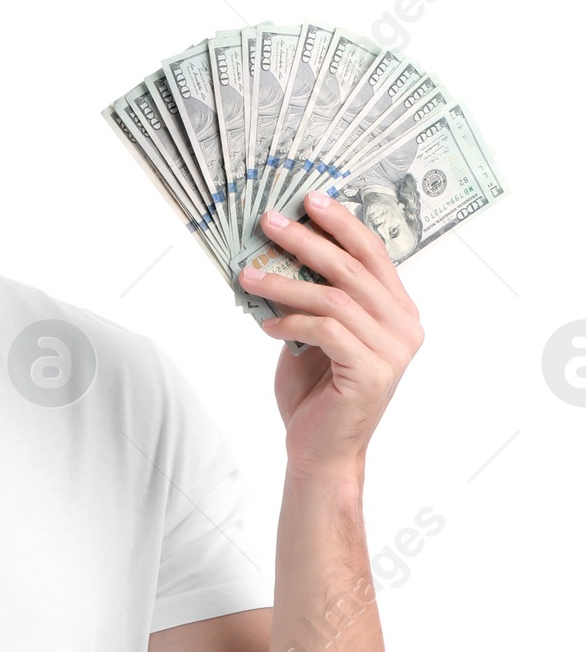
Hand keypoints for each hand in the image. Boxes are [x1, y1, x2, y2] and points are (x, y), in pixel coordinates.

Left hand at [239, 189, 423, 476]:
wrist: (320, 452)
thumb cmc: (316, 394)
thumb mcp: (313, 335)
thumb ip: (312, 298)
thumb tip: (278, 253)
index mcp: (398, 311)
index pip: (373, 254)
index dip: (342, 223)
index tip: (309, 199)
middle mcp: (404, 326)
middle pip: (352, 268)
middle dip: (307, 240)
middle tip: (269, 222)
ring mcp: (393, 350)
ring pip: (335, 297)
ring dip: (285, 283)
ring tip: (248, 276)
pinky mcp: (372, 373)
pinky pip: (326, 331)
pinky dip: (291, 322)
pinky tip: (266, 325)